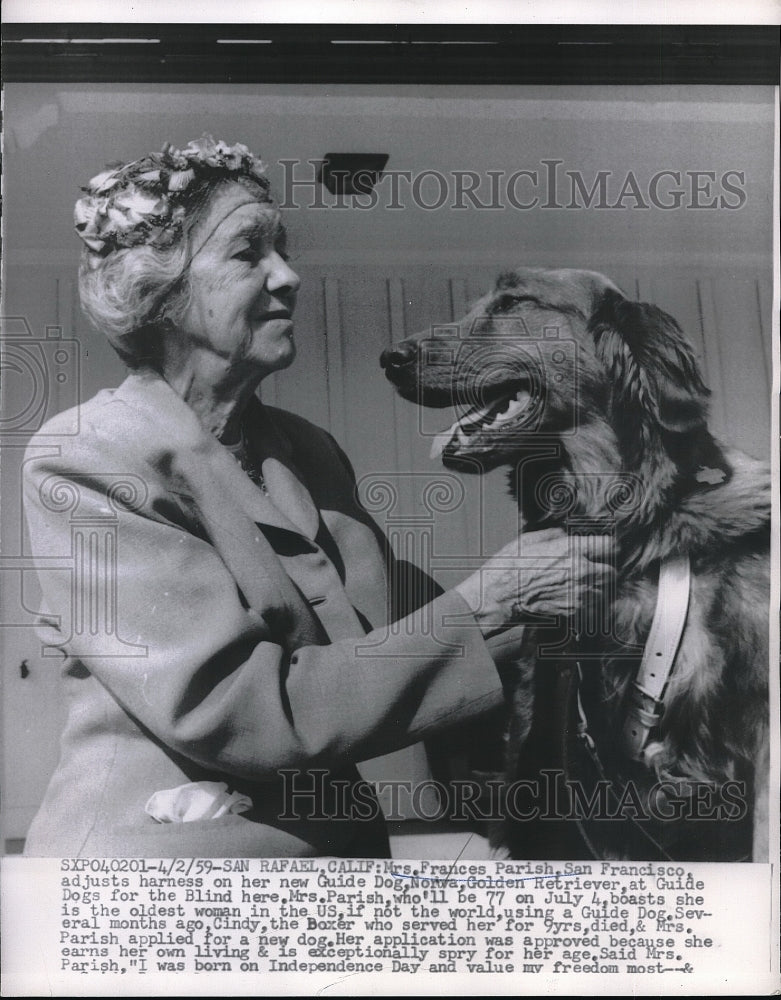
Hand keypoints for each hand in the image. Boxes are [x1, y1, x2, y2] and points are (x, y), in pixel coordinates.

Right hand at [454, 528, 613, 636]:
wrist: (501, 595)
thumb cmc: (510, 566)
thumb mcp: (530, 539)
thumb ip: (554, 535)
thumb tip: (564, 535)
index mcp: (571, 550)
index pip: (609, 546)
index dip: (607, 545)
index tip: (603, 547)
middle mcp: (580, 572)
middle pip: (611, 571)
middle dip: (605, 567)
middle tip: (595, 565)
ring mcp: (578, 593)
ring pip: (605, 590)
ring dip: (599, 586)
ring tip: (586, 581)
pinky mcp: (573, 609)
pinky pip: (592, 605)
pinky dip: (588, 600)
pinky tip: (576, 594)